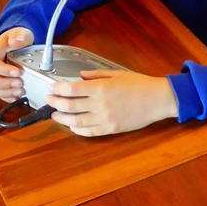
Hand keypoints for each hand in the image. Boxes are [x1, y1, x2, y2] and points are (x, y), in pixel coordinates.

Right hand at [0, 27, 32, 101]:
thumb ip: (20, 37)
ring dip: (5, 92)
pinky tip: (17, 96)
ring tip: (20, 91)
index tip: (17, 72)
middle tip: (20, 83)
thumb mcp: (21, 33)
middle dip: (4, 84)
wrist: (18, 42)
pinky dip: (6, 97)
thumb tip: (15, 41)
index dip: (3, 70)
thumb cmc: (18, 38)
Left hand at [46, 69, 179, 136]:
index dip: (58, 89)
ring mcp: (104, 119)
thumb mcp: (117, 73)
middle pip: (69, 106)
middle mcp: (99, 104)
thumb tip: (80, 76)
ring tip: (55, 115)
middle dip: (55, 102)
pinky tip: (72, 126)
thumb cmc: (140, 84)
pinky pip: (89, 132)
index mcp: (100, 88)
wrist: (157, 100)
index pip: (71, 89)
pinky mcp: (110, 129)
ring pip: (75, 121)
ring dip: (62, 119)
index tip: (52, 88)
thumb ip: (96, 75)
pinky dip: (77, 129)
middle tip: (49, 100)